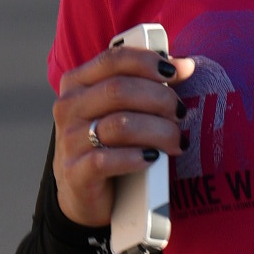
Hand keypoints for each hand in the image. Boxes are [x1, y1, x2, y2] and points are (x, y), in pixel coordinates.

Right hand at [52, 34, 183, 229]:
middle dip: (160, 99)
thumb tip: (184, 66)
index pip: (113, 60)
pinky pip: (106, 160)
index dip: (149, 61)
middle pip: (119, 90)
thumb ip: (143, 84)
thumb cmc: (109, 144)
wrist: (83, 194)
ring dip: (157, 132)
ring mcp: (69, 141)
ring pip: (119, 126)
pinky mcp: (75, 173)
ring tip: (177, 141)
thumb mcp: (119, 109)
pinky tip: (152, 158)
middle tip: (181, 114)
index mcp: (77, 83)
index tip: (179, 71)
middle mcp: (69, 107)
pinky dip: (135, 158)